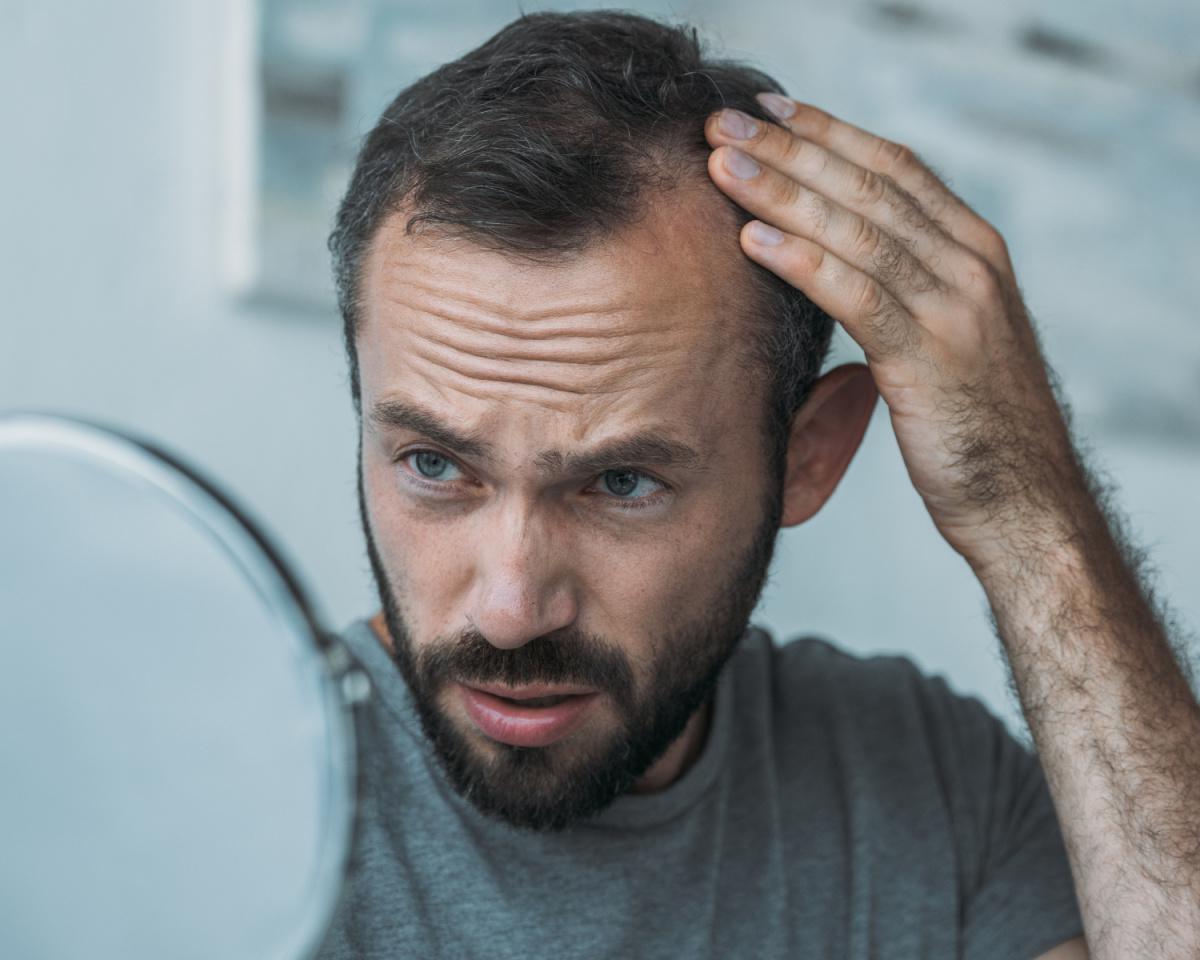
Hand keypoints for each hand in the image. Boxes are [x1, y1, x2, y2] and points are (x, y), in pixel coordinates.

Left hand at [704, 96, 1086, 568]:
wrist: (1025, 501)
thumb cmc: (975, 423)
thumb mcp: (948, 335)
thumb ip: (908, 286)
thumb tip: (839, 255)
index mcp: (976, 250)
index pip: (895, 167)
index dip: (828, 133)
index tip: (769, 111)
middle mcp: (972, 265)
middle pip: (869, 186)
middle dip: (791, 150)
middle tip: (724, 124)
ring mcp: (956, 308)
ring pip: (858, 231)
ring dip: (783, 194)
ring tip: (722, 169)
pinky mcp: (931, 359)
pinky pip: (857, 295)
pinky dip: (802, 262)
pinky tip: (752, 241)